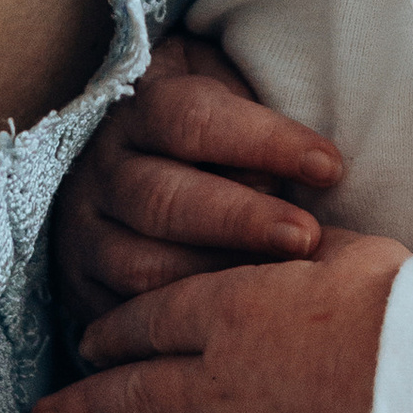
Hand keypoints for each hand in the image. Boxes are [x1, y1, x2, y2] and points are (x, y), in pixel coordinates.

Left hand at [28, 231, 406, 412]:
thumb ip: (311, 250)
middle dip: (84, 407)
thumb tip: (295, 233)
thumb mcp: (357, 255)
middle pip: (135, 396)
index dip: (117, 331)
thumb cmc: (409, 313)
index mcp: (233, 312)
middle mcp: (222, 385)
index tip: (90, 342)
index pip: (155, 319)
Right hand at [55, 33, 342, 329]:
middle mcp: (102, 171)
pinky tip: (235, 323)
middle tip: (306, 236)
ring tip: (279, 288)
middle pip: (163, 198)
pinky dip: (180, 323)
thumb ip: (259, 108)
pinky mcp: (83, 288)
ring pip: (140, 266)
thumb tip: (322, 162)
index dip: (265, 141)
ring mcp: (84, 233)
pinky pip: (126, 317)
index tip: (330, 166)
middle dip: (241, 220)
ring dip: (214, 279)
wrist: (127, 162)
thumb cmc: (209, 134)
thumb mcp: (225, 89)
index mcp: (139, 111)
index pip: (192, 118)